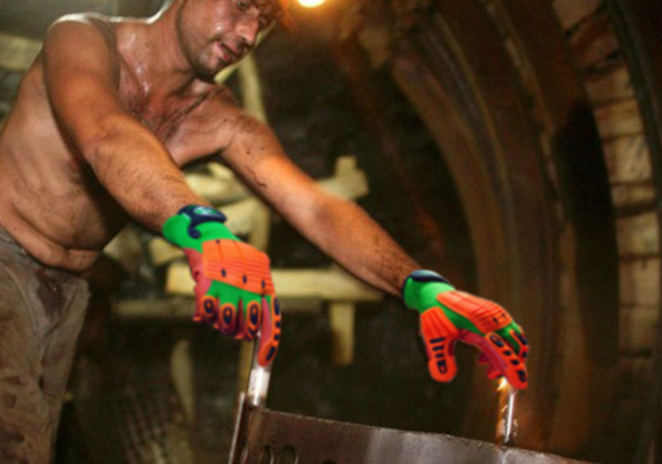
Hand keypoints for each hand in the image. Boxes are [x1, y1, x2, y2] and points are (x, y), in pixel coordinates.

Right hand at [163, 205, 280, 366]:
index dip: (270, 342)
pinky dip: (204, 316)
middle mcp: (247, 285)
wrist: (206, 235)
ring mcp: (227, 286)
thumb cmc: (232, 256)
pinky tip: (204, 311)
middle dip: (240, 333)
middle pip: (247, 326)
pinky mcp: (206, 285)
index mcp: (262, 282)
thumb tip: (260, 327)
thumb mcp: (255, 268)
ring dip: (222, 325)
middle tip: (235, 331)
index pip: (271, 318)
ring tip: (219, 318)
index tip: (265, 360)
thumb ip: (259, 294)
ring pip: (226, 323)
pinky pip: (206, 314)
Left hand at [402, 271, 528, 388]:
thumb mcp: (434, 339)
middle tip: (490, 375)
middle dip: (511, 365)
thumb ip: (441, 358)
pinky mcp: (495, 314)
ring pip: (514, 340)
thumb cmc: (435, 315)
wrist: (435, 293)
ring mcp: (496, 315)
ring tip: (484, 367)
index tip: (520, 385)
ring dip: (506, 357)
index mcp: (480, 325)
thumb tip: (444, 378)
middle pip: (516, 346)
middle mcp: (493, 318)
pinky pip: (508, 333)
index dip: (514, 369)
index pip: (504, 351)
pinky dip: (503, 347)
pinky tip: (482, 357)